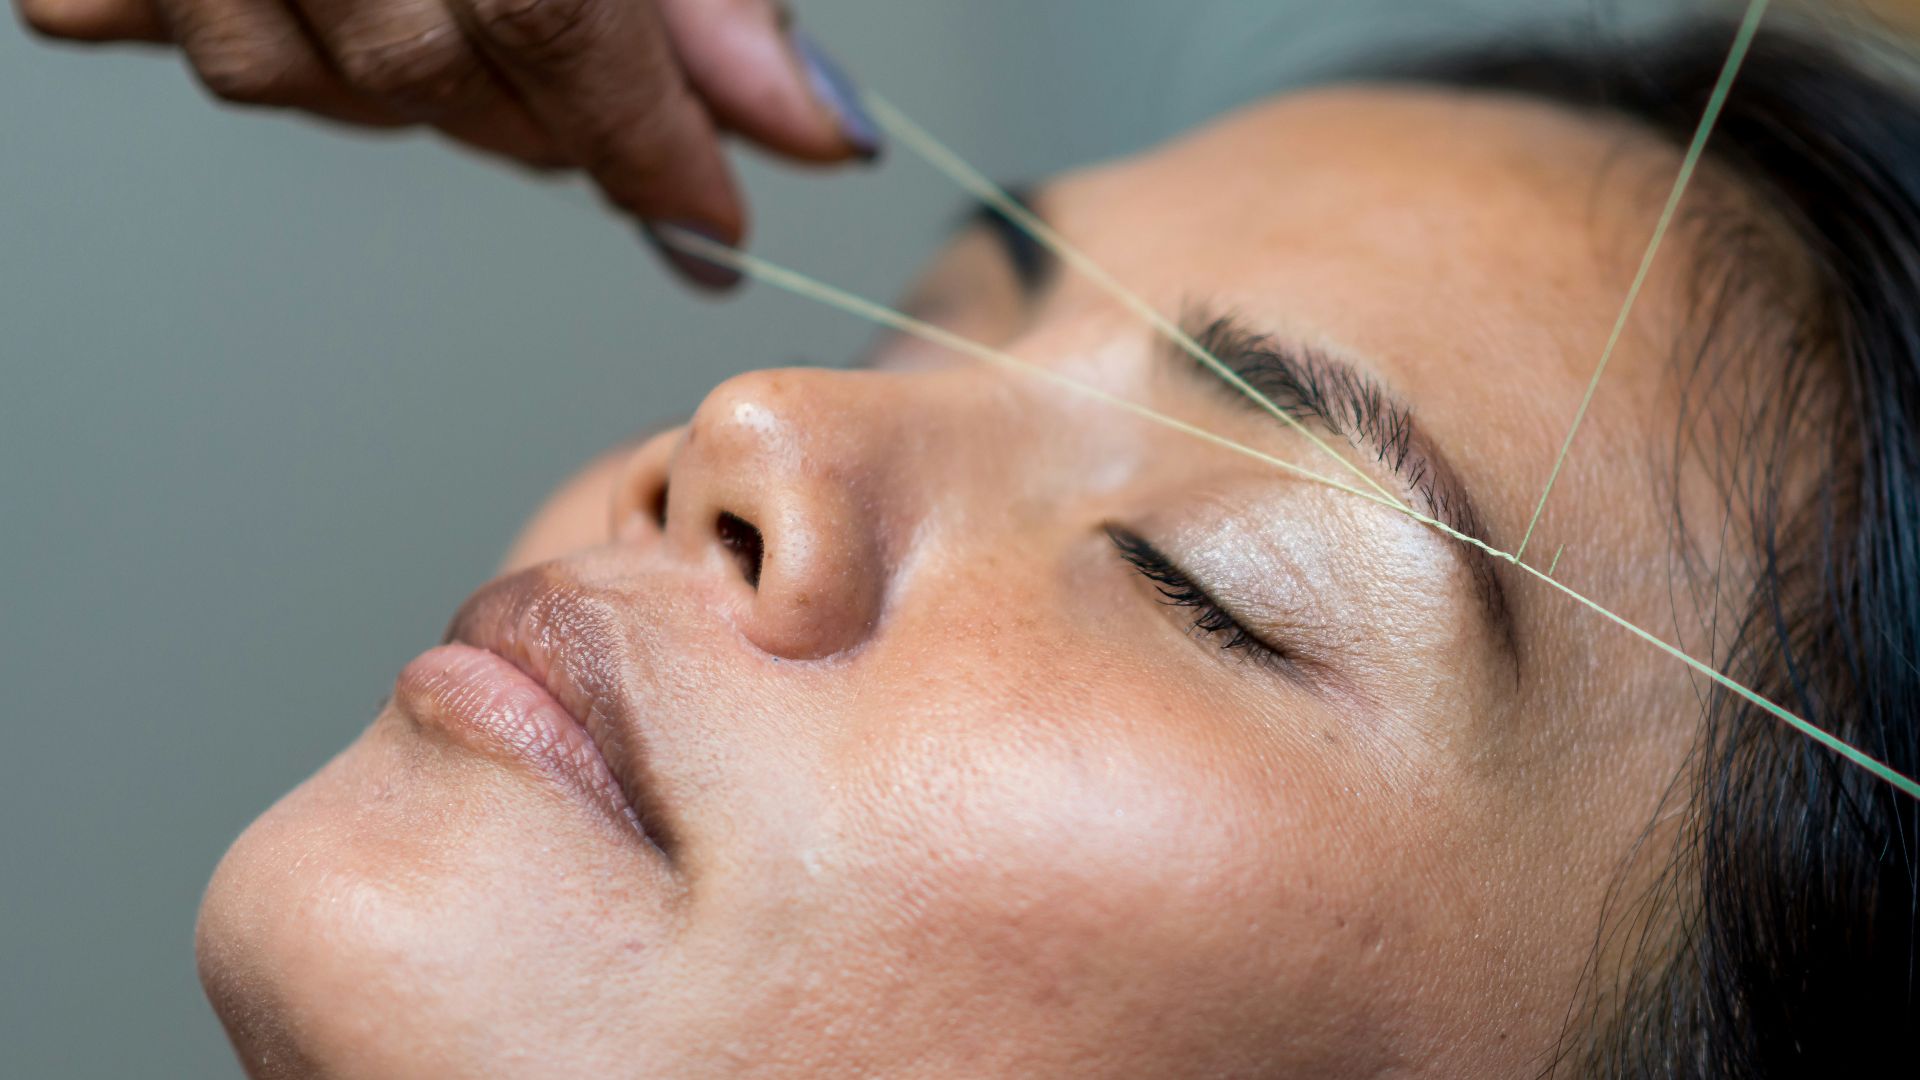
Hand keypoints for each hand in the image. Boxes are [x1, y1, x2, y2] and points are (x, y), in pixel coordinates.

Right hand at [17, 0, 879, 286]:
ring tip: (479, 35)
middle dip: (545, 123)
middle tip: (620, 121)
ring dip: (410, 91)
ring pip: (286, 70)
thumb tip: (808, 132)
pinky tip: (335, 0)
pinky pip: (136, 18)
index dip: (643, 140)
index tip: (709, 217)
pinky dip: (266, 37)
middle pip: (422, 66)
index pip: (549, 18)